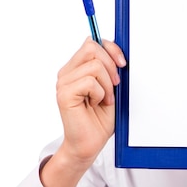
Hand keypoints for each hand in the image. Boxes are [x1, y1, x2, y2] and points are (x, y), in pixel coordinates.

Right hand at [40, 38, 125, 186]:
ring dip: (107, 84)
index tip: (123, 63)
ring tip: (105, 99)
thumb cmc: (100, 119)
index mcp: (76, 68)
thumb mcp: (111, 88)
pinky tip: (97, 103)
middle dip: (111, 65)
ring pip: (94, 65)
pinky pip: (90, 81)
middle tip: (116, 85)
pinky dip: (100, 93)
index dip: (111, 48)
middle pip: (92, 48)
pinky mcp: (64, 94)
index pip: (92, 42)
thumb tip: (115, 51)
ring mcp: (63, 82)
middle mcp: (67, 73)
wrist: (90, 144)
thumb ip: (109, 69)